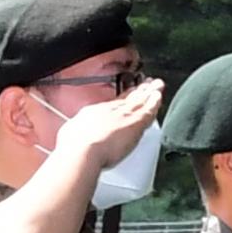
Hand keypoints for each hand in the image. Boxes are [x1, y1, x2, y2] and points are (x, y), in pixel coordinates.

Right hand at [49, 79, 165, 187]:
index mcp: (97, 112)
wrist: (83, 150)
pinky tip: (159, 98)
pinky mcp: (136, 123)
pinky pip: (148, 110)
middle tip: (149, 82)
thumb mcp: (72, 132)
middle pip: (129, 98)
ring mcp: (125, 115)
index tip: (131, 91)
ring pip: (141, 101)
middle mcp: (112, 110)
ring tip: (158, 85)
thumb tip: (74, 133)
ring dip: (150, 92)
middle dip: (139, 90)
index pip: (115, 103)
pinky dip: (154, 103)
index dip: (124, 96)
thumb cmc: (74, 145)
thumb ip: (79, 130)